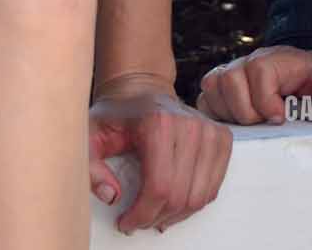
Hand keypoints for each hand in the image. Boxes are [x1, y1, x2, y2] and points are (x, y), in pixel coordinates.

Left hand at [88, 73, 229, 233]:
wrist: (142, 88)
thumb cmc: (117, 113)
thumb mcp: (90, 135)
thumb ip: (91, 167)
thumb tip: (112, 196)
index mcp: (158, 123)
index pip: (159, 186)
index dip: (142, 214)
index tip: (126, 222)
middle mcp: (189, 125)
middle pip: (180, 196)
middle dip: (156, 218)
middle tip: (138, 221)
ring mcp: (209, 131)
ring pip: (199, 196)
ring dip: (176, 216)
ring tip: (155, 214)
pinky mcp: (221, 137)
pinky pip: (213, 186)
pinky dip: (194, 202)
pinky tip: (175, 203)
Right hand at [196, 45, 311, 124]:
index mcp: (278, 58)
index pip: (259, 70)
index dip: (266, 98)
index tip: (280, 117)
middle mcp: (249, 63)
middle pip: (228, 79)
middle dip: (246, 110)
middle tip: (265, 123)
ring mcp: (231, 77)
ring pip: (212, 90)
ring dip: (230, 114)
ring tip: (253, 125)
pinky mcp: (220, 94)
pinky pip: (204, 102)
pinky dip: (217, 117)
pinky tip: (238, 127)